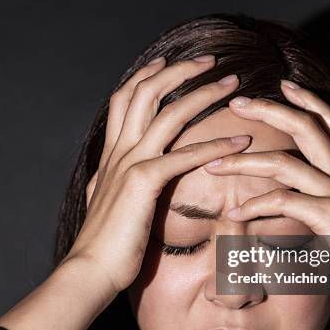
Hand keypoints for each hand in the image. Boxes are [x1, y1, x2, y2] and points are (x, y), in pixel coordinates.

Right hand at [65, 55, 251, 292]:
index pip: (123, 100)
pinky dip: (215, 144)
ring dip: (203, 95)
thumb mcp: (105, 202)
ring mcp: (129, 163)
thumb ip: (113, 182)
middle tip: (209, 61)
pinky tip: (239, 140)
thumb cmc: (104, 243)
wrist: (91, 269)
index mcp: (110, 154)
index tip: (165, 61)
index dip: (145, 75)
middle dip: (178, 70)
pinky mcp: (143, 182)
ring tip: (232, 84)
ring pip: (168, 114)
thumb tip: (120, 177)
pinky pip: (184, 155)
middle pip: (145, 93)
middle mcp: (118, 151)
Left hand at [203, 80, 329, 329]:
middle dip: (267, 110)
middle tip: (235, 103)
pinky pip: (286, 202)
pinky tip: (234, 215)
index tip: (281, 84)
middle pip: (306, 127)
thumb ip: (324, 200)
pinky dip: (256, 206)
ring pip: (285, 164)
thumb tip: (293, 197)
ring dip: (243, 162)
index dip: (308, 99)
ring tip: (213, 165)